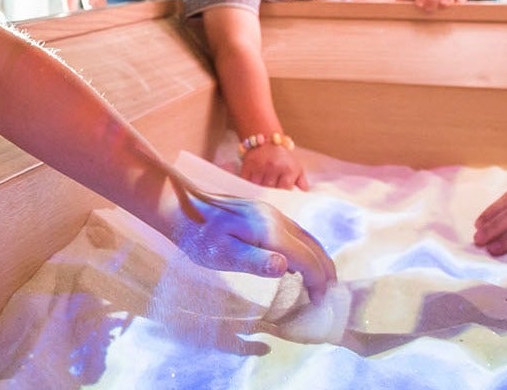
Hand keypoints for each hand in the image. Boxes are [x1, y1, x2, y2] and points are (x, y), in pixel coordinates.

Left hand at [168, 183, 335, 299]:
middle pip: (312, 244)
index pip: (306, 257)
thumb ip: (255, 261)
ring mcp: (269, 212)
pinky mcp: (261, 211)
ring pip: (305, 236)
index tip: (320, 301)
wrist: (178, 205)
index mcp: (269, 230)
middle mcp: (275, 217)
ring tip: (320, 280)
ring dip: (317, 257)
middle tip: (329, 293)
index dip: (317, 280)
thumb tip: (286, 267)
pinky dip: (304, 248)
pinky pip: (293, 232)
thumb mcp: (222, 254)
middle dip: (324, 269)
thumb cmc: (198, 236)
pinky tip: (296, 261)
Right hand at [237, 143, 308, 190]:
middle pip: (270, 190)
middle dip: (270, 194)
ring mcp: (260, 166)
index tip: (280, 199)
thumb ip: (302, 182)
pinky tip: (251, 188)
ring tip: (260, 194)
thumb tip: (305, 195)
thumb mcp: (297, 167)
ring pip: (258, 188)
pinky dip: (248, 187)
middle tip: (270, 197)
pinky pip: (247, 182)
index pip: (284, 189)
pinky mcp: (248, 164)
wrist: (267, 138)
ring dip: (259, 192)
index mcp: (288, 169)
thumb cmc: (284, 156)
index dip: (282, 196)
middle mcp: (274, 167)